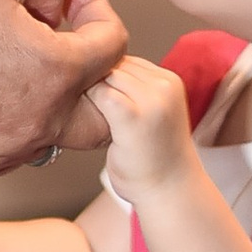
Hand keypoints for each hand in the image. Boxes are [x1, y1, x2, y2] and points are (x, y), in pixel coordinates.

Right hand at [0, 0, 126, 175]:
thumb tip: (64, 4)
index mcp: (57, 73)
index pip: (113, 44)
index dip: (95, 9)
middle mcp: (40, 124)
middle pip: (103, 112)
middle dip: (92, 73)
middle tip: (62, 43)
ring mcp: (5, 152)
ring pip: (53, 131)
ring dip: (49, 97)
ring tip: (13, 60)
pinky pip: (11, 145)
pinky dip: (10, 118)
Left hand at [86, 55, 197, 198]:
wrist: (169, 192)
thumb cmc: (153, 159)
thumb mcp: (151, 114)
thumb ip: (133, 92)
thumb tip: (95, 72)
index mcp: (169, 81)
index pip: (125, 59)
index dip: (104, 76)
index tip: (95, 100)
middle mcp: (164, 85)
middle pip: (113, 63)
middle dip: (94, 81)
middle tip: (82, 108)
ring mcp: (151, 99)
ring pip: (104, 76)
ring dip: (89, 93)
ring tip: (84, 118)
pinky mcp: (133, 115)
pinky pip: (99, 93)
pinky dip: (86, 105)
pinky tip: (85, 124)